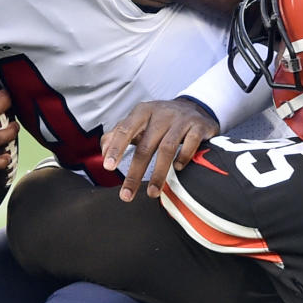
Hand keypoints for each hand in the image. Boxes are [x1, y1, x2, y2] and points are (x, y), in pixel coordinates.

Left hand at [102, 98, 218, 202]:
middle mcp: (161, 114)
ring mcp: (181, 120)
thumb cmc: (160, 120)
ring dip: (158, 173)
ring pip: (167, 148)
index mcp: (142, 112)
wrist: (194, 107)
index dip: (116, 148)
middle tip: (126, 194)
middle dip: (135, 173)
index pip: (125, 130)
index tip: (108, 167)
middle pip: (145, 146)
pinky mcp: (199, 126)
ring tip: (153, 193)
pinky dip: (184, 158)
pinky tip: (177, 169)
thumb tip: (103, 151)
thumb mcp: (138, 122)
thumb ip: (118, 135)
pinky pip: (191, 144)